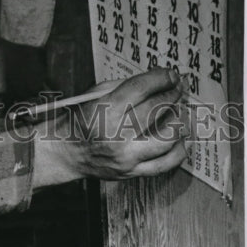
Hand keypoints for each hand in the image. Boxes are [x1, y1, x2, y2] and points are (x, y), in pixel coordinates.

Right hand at [31, 67, 187, 188]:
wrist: (66, 151)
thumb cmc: (81, 119)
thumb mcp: (95, 94)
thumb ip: (124, 87)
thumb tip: (155, 81)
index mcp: (105, 109)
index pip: (141, 89)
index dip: (161, 78)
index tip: (172, 74)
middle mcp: (117, 133)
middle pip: (156, 109)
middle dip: (173, 94)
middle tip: (179, 87)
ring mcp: (127, 155)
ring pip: (167, 137)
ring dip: (179, 120)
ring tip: (180, 111)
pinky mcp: (132, 172)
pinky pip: (165, 163)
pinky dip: (178, 149)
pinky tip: (179, 138)